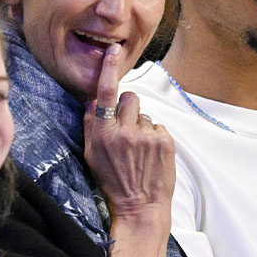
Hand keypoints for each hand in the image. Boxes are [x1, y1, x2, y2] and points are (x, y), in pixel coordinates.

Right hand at [83, 44, 175, 231]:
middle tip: (127, 130)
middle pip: (129, 98)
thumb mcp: (92, 155)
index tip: (113, 51)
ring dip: (142, 127)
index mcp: (103, 134)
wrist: (140, 206)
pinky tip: (150, 154)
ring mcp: (147, 137)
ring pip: (145, 115)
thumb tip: (94, 100)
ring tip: (139, 150)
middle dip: (128, 108)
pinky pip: (158, 127)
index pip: (105, 94)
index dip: (108, 70)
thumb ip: (91, 125)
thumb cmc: (113, 181)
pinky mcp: (165, 142)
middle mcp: (125, 132)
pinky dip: (155, 137)